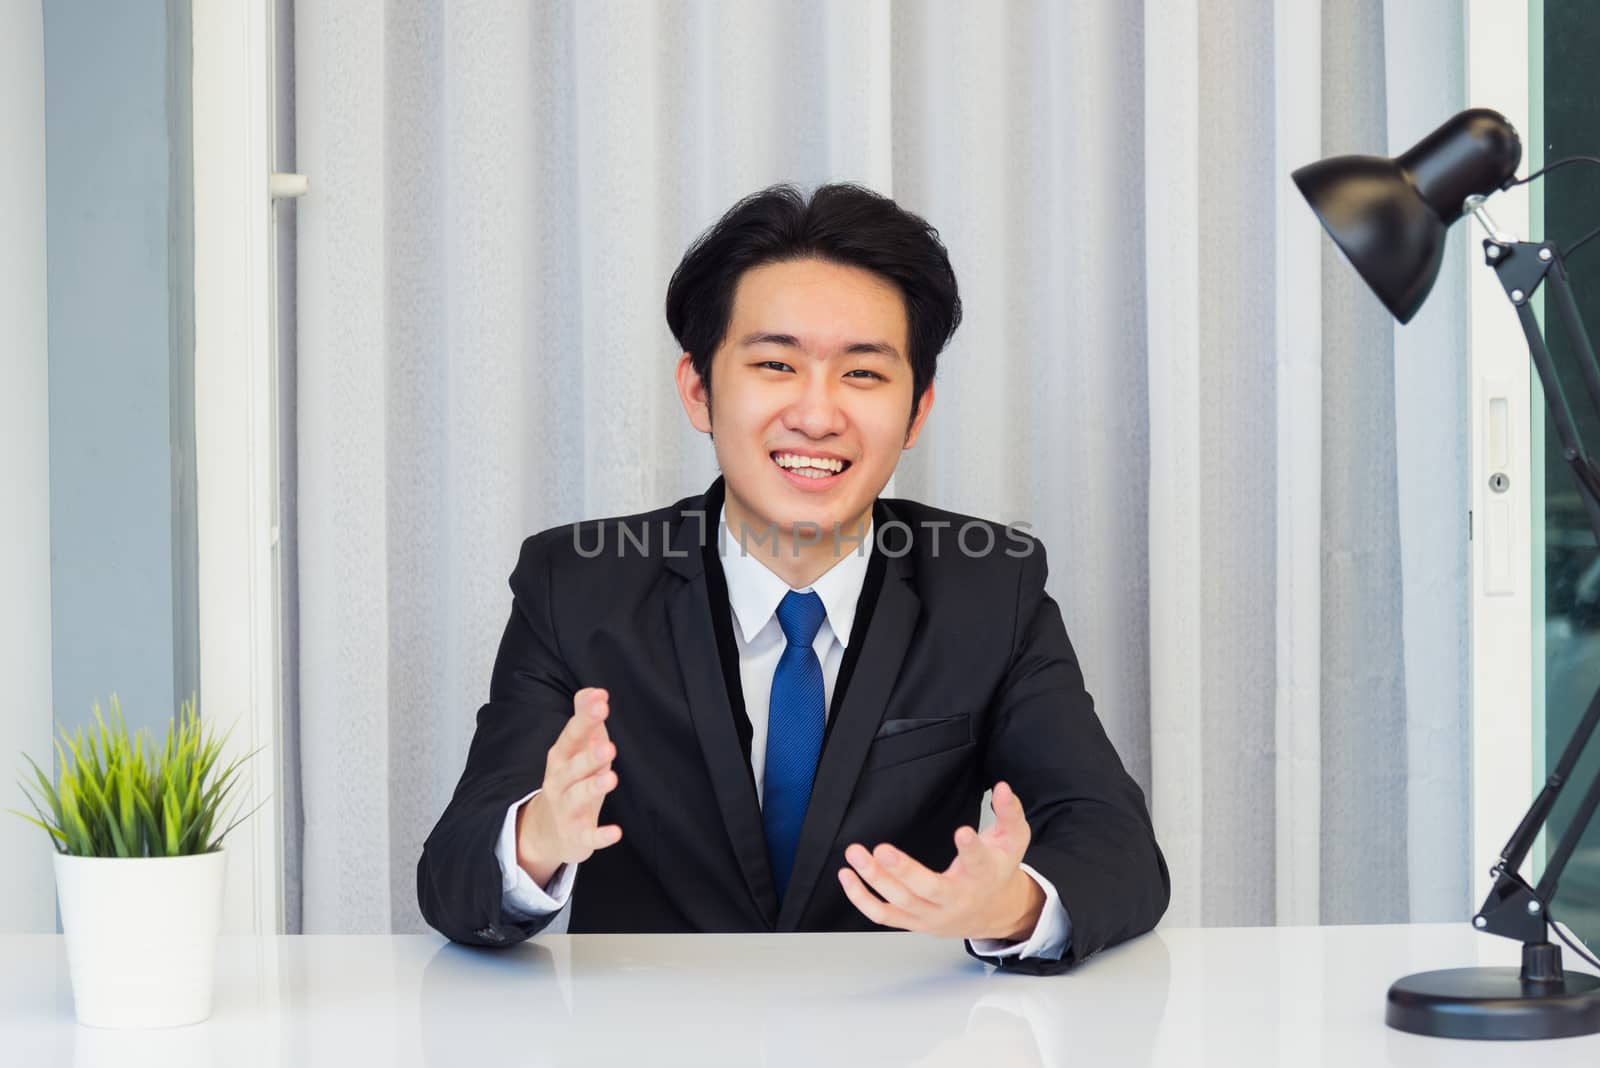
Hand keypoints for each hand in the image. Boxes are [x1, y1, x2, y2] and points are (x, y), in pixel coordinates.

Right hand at [515, 687, 623, 886]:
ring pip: (578, 798)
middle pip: (572, 769)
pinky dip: (600, 835)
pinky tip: (616, 832)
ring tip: (611, 778)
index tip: (601, 700)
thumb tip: (595, 691)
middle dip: (589, 757)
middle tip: (609, 746)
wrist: (545, 831)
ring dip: (593, 788)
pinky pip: (588, 837)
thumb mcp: (575, 751)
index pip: (571, 736)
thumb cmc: (570, 781)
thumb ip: (585, 720)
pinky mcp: (577, 836)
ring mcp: (567, 810)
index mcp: (561, 758)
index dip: (585, 719)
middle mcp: (560, 783)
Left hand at [837, 781, 1044, 941]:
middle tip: (882, 850)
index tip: (962, 832)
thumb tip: (1001, 787)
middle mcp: (957, 899)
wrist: (994, 913)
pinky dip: (862, 899)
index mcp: (983, 876)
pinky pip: (884, 916)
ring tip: (855, 853)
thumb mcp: (1013, 839)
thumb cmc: (998, 870)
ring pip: (901, 902)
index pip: (979, 863)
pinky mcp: (914, 922)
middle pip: (930, 889)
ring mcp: (933, 914)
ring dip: (875, 879)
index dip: (971, 849)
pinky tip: (848, 877)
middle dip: (905, 871)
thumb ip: (1009, 812)